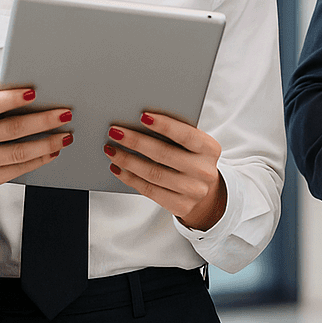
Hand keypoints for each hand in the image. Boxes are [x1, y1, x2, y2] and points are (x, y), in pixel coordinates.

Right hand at [0, 75, 71, 203]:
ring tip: (66, 135)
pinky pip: (17, 170)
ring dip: (47, 143)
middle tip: (65, 114)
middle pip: (10, 129)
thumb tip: (6, 73)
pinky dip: (39, 160)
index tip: (35, 92)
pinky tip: (53, 151)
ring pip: (18, 153)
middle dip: (42, 121)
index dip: (11, 98)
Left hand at [104, 113, 225, 230]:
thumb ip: (177, 135)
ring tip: (111, 149)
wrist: (207, 193)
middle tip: (115, 131)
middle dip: (136, 142)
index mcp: (210, 148)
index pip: (186, 135)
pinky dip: (130, 178)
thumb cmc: (193, 159)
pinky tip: (118, 168)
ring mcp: (193, 191)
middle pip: (164, 154)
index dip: (164, 125)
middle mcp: (204, 170)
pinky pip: (149, 191)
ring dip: (128, 160)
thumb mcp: (195, 145)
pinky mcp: (180, 206)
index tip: (143, 116)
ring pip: (153, 174)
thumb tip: (142, 121)